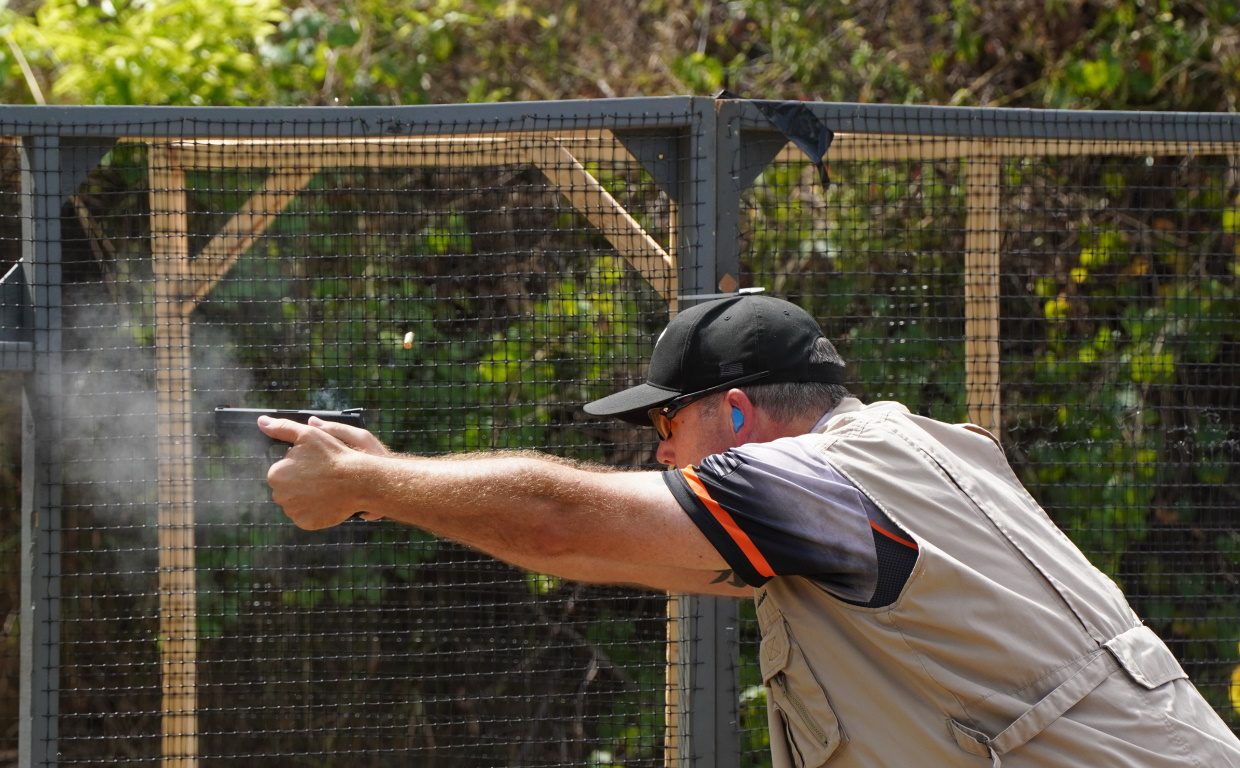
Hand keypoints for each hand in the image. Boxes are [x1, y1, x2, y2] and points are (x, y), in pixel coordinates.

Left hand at [258, 416, 385, 527]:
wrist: (358, 482)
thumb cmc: (333, 455)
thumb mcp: (307, 434)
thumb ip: (282, 428)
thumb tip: (261, 422)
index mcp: (275, 474)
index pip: (282, 471)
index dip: (299, 466)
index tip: (315, 463)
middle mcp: (279, 495)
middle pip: (287, 488)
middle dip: (301, 482)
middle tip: (321, 475)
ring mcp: (293, 512)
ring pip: (296, 502)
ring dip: (307, 496)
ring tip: (326, 487)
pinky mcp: (306, 523)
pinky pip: (306, 515)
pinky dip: (315, 509)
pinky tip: (327, 500)